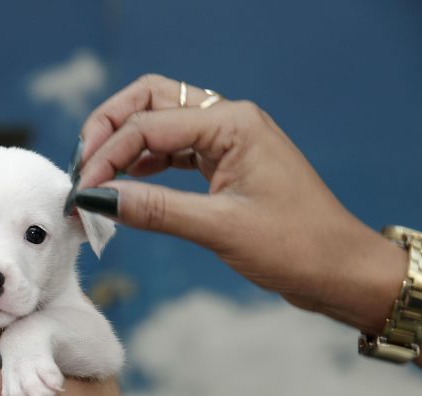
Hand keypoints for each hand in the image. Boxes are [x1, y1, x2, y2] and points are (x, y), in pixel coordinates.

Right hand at [73, 73, 406, 335]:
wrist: (340, 270)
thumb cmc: (296, 246)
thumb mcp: (220, 229)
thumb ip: (155, 210)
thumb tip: (98, 200)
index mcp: (232, 123)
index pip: (148, 124)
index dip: (107, 155)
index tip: (82, 192)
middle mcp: (228, 121)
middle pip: (150, 100)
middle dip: (109, 128)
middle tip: (82, 166)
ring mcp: (227, 141)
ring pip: (158, 122)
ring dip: (123, 145)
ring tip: (96, 179)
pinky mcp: (224, 164)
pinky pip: (172, 150)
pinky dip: (142, 164)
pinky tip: (125, 185)